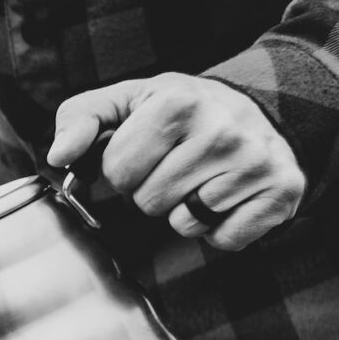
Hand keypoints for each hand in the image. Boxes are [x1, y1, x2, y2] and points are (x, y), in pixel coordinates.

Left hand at [47, 73, 305, 250]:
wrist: (258, 109)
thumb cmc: (181, 111)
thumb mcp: (127, 100)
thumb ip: (81, 118)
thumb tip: (59, 155)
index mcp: (178, 102)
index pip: (117, 171)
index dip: (123, 167)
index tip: (145, 150)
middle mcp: (223, 130)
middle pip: (149, 201)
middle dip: (153, 190)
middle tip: (176, 165)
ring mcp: (255, 163)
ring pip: (184, 223)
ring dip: (184, 210)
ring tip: (201, 178)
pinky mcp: (280, 194)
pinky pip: (223, 239)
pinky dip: (218, 228)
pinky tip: (226, 197)